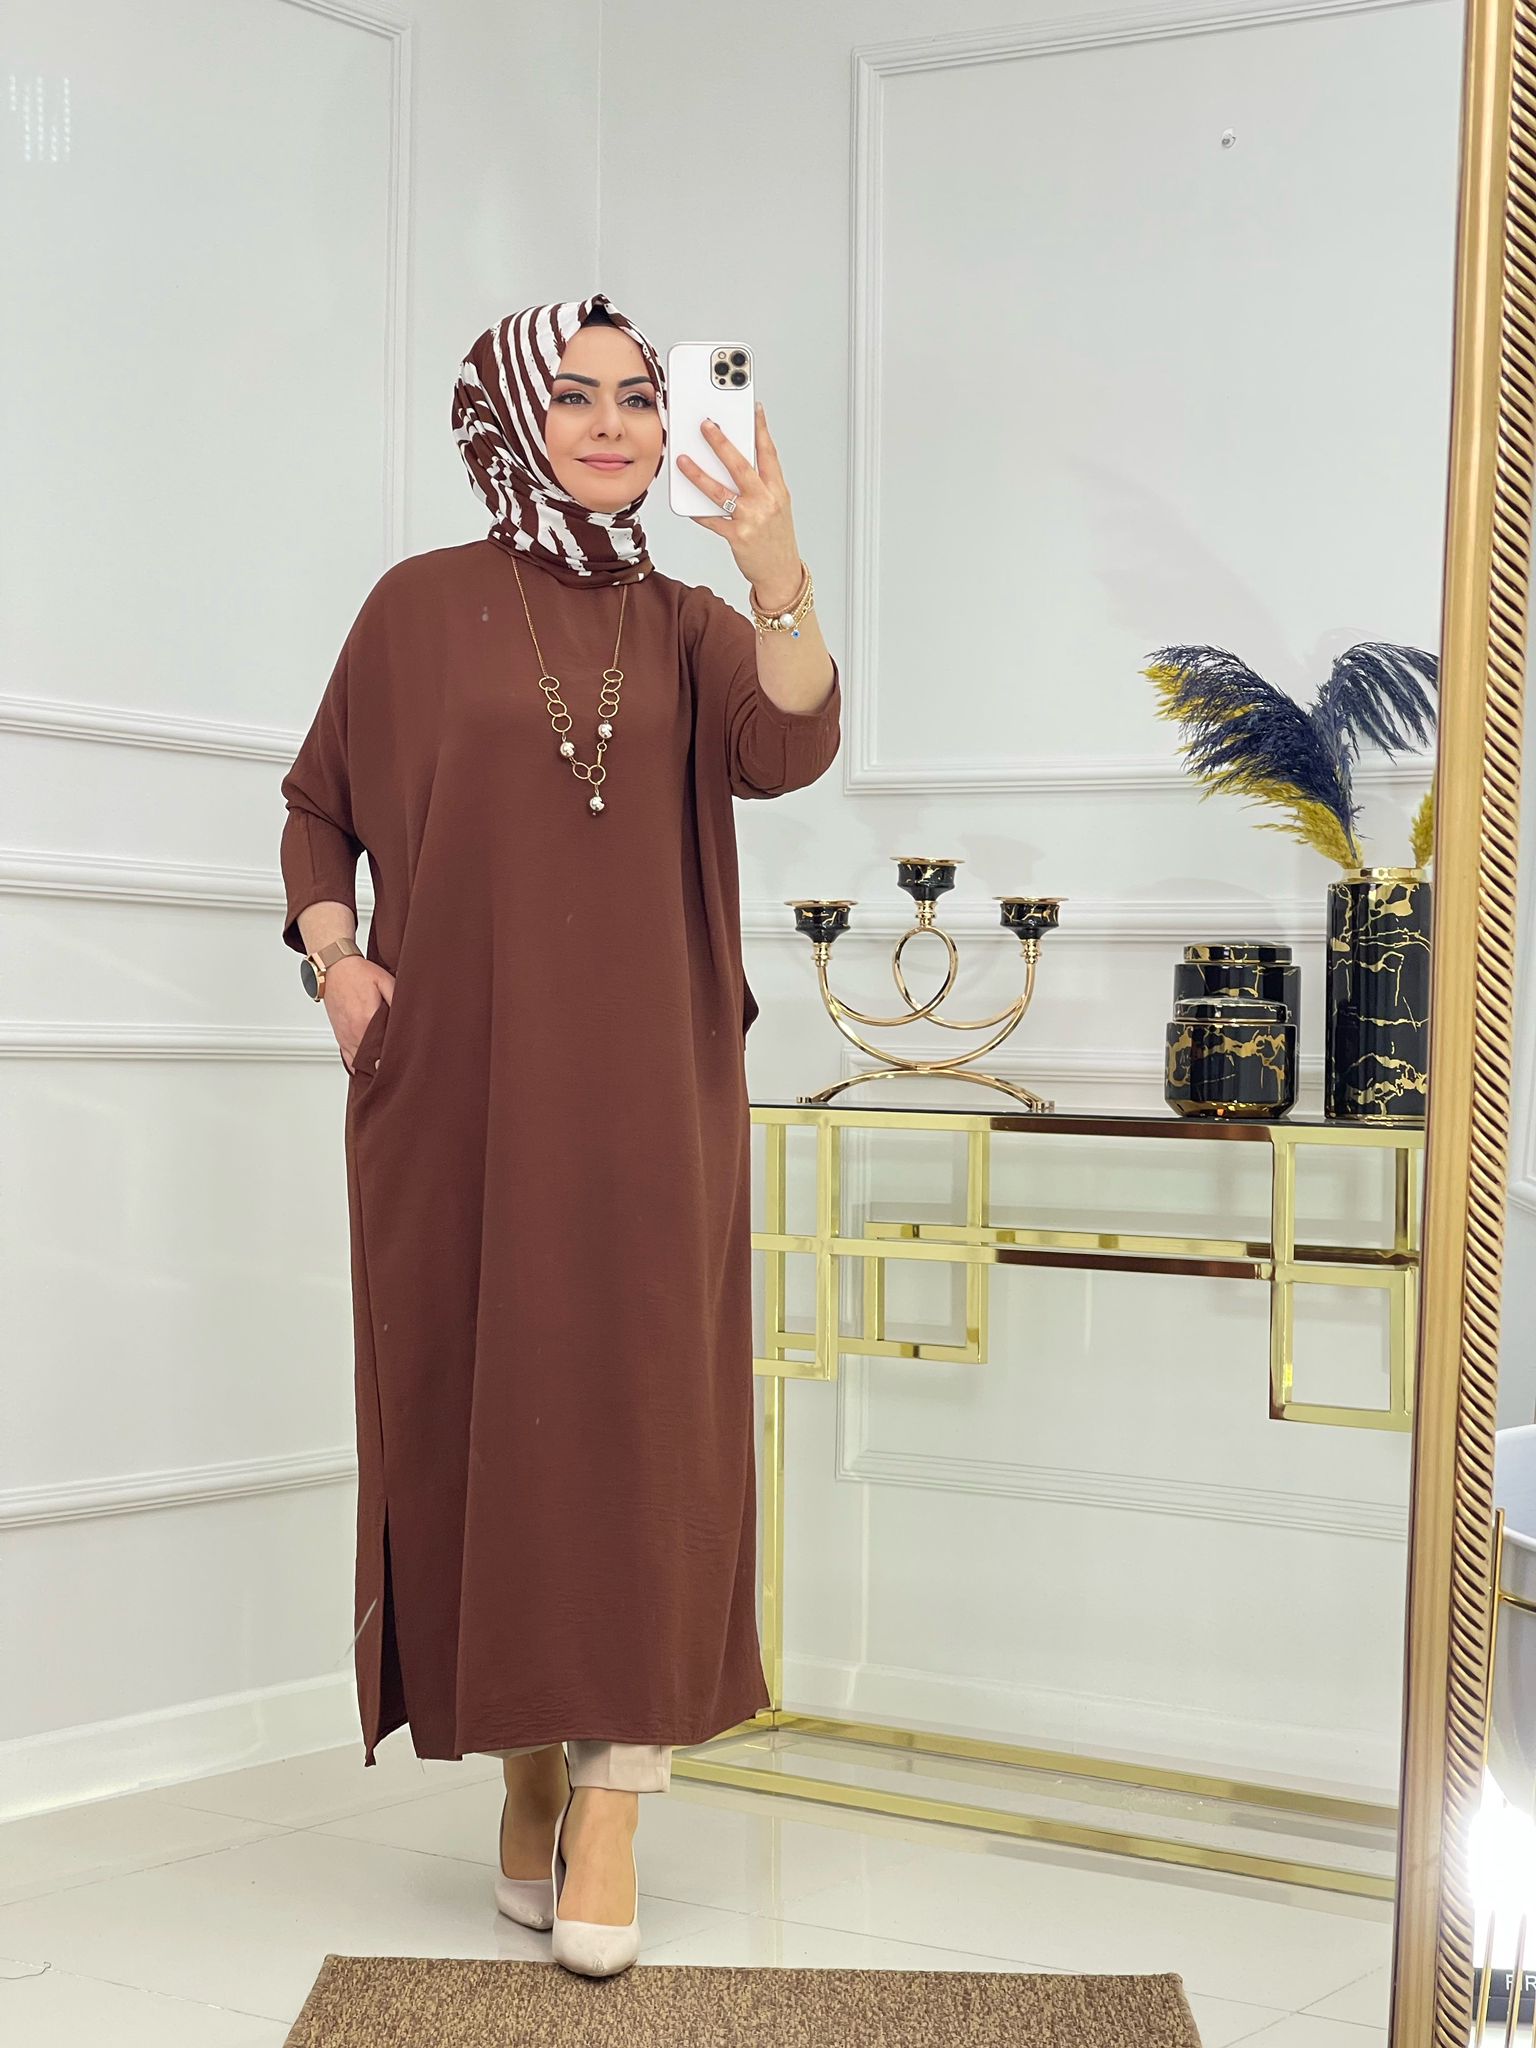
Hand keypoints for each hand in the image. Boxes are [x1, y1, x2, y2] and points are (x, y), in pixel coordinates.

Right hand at [325, 957, 394, 1073]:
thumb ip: (396, 998)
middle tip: (398, 1070)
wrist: (334, 968)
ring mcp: (345, 1035)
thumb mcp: (384, 980)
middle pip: (371, 1059)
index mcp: (367, 1019)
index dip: (394, 1058)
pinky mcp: (339, 1035)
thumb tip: (408, 1014)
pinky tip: (366, 1070)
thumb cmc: (358, 973)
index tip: (403, 1063)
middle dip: (384, 1065)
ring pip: (358, 1062)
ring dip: (370, 1067)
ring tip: (384, 1073)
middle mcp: (354, 1031)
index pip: (383, 1048)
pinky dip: (356, 1066)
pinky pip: (346, 1058)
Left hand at [676, 401, 803, 608]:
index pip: (769, 454)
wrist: (781, 574)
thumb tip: (730, 463)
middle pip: (741, 466)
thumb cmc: (776, 538)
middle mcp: (766, 502)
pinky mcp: (737, 536)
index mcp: (778, 491)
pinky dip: (697, 510)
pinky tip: (686, 501)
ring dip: (698, 474)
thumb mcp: (776, 507)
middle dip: (721, 443)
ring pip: (720, 491)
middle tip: (706, 425)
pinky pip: (711, 519)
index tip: (753, 408)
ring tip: (682, 460)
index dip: (761, 429)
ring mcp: (751, 519)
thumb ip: (758, 485)